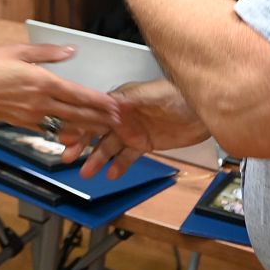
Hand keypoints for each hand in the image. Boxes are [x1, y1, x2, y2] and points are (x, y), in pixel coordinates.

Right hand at [0, 45, 118, 137]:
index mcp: (42, 82)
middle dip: (100, 119)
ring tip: (102, 130)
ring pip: (64, 125)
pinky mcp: (19, 123)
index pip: (78, 95)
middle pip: (77, 115)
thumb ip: (48, 53)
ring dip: (85, 128)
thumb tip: (70, 51)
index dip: (100, 102)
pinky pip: (46, 129)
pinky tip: (71, 133)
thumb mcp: (18, 51)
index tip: (116, 106)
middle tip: (118, 122)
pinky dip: (61, 132)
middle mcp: (39, 102)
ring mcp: (29, 116)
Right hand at [65, 79, 207, 179]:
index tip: (67, 135)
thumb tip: (112, 103)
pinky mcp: (146, 143)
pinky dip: (119, 165)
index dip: (80, 124)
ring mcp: (134, 131)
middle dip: (82, 144)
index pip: (95, 113)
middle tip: (69, 156)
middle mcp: (124, 116)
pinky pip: (128, 156)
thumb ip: (132, 100)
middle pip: (97, 131)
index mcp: (121, 101)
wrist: (202, 111)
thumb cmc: (178, 95)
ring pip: (110, 147)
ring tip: (86, 172)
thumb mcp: (153, 96)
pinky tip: (111, 174)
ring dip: (98, 159)